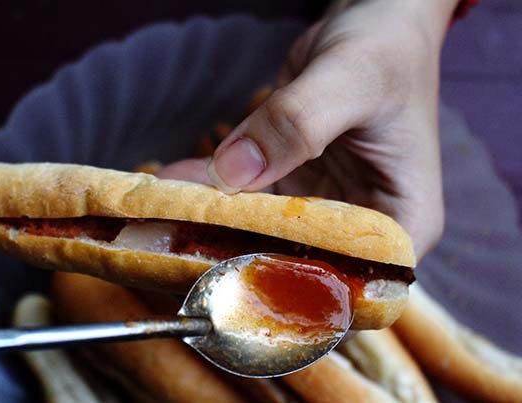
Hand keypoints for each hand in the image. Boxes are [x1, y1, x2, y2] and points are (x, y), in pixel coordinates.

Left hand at [159, 0, 459, 259]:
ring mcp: (322, 207)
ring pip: (261, 231)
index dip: (290, 287)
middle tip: (175, 243)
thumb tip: (231, 174)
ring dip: (212, 221)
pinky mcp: (293, 184)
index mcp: (402, 223)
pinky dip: (211, 189)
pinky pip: (247, 196)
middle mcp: (361, 228)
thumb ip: (297, 125)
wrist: (372, 20)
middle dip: (234, 251)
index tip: (229, 276)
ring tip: (160, 213)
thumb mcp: (349, 81)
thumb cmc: (386, 48)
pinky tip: (173, 183)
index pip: (349, 284)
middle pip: (295, 261)